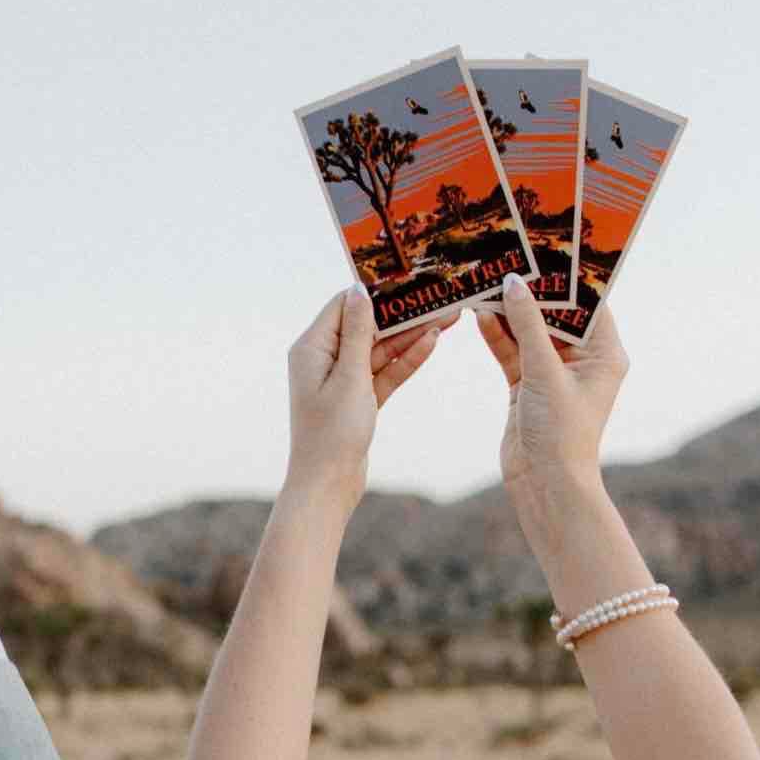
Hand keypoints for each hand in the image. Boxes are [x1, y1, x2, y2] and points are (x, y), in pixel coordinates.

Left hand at [286, 286, 454, 495]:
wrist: (328, 486)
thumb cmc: (331, 434)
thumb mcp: (349, 378)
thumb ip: (358, 333)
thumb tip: (359, 291)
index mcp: (312, 348)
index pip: (344, 305)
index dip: (376, 290)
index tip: (408, 273)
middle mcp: (324, 359)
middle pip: (367, 325)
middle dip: (402, 312)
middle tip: (437, 293)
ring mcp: (342, 379)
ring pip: (380, 349)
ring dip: (411, 335)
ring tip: (448, 314)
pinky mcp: (358, 398)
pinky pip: (384, 371)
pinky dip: (406, 360)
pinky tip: (433, 342)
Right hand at [476, 274, 629, 515]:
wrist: (544, 483)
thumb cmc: (561, 431)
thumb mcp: (545, 372)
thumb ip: (528, 326)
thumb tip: (514, 283)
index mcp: (604, 353)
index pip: (589, 303)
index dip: (567, 277)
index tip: (545, 250)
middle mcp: (582, 360)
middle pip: (555, 315)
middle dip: (531, 292)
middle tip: (508, 261)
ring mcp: (552, 373)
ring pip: (529, 332)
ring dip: (509, 313)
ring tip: (486, 283)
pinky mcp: (527, 386)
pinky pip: (512, 352)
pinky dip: (498, 336)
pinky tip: (480, 316)